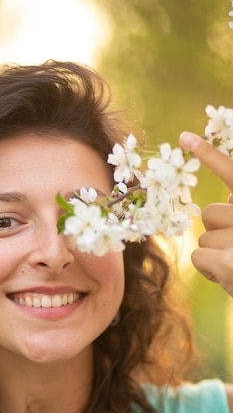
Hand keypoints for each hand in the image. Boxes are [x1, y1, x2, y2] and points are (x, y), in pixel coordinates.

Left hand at [179, 131, 232, 295]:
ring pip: (204, 237)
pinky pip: (198, 256)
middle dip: (219, 232)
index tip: (185, 137)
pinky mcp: (228, 260)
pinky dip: (209, 269)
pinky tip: (229, 275)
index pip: (232, 173)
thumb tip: (228, 201)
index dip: (209, 153)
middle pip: (211, 214)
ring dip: (216, 253)